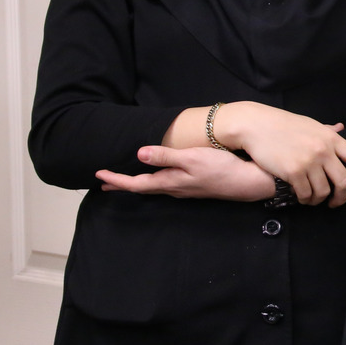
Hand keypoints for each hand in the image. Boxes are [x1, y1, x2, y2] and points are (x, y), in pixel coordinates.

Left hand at [97, 146, 274, 200]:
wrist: (247, 183)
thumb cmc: (221, 169)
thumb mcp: (192, 159)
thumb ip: (165, 157)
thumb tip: (139, 154)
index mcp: (169, 182)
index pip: (135, 184)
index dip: (116, 180)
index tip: (98, 176)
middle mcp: (174, 189)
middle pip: (142, 188)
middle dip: (122, 185)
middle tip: (104, 184)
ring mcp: (184, 190)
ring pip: (153, 188)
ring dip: (136, 184)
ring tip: (125, 181)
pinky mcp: (193, 187)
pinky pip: (165, 186)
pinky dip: (152, 182)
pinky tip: (157, 179)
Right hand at [210, 102, 345, 206]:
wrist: (256, 125)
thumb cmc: (283, 125)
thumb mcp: (310, 125)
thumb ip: (327, 131)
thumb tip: (340, 128)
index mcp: (332, 138)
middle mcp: (324, 150)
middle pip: (345, 182)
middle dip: (342, 197)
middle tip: (335, 202)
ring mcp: (309, 161)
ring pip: (323, 192)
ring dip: (319, 200)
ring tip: (311, 197)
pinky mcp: (293, 172)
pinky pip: (305, 194)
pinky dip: (305, 199)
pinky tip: (301, 196)